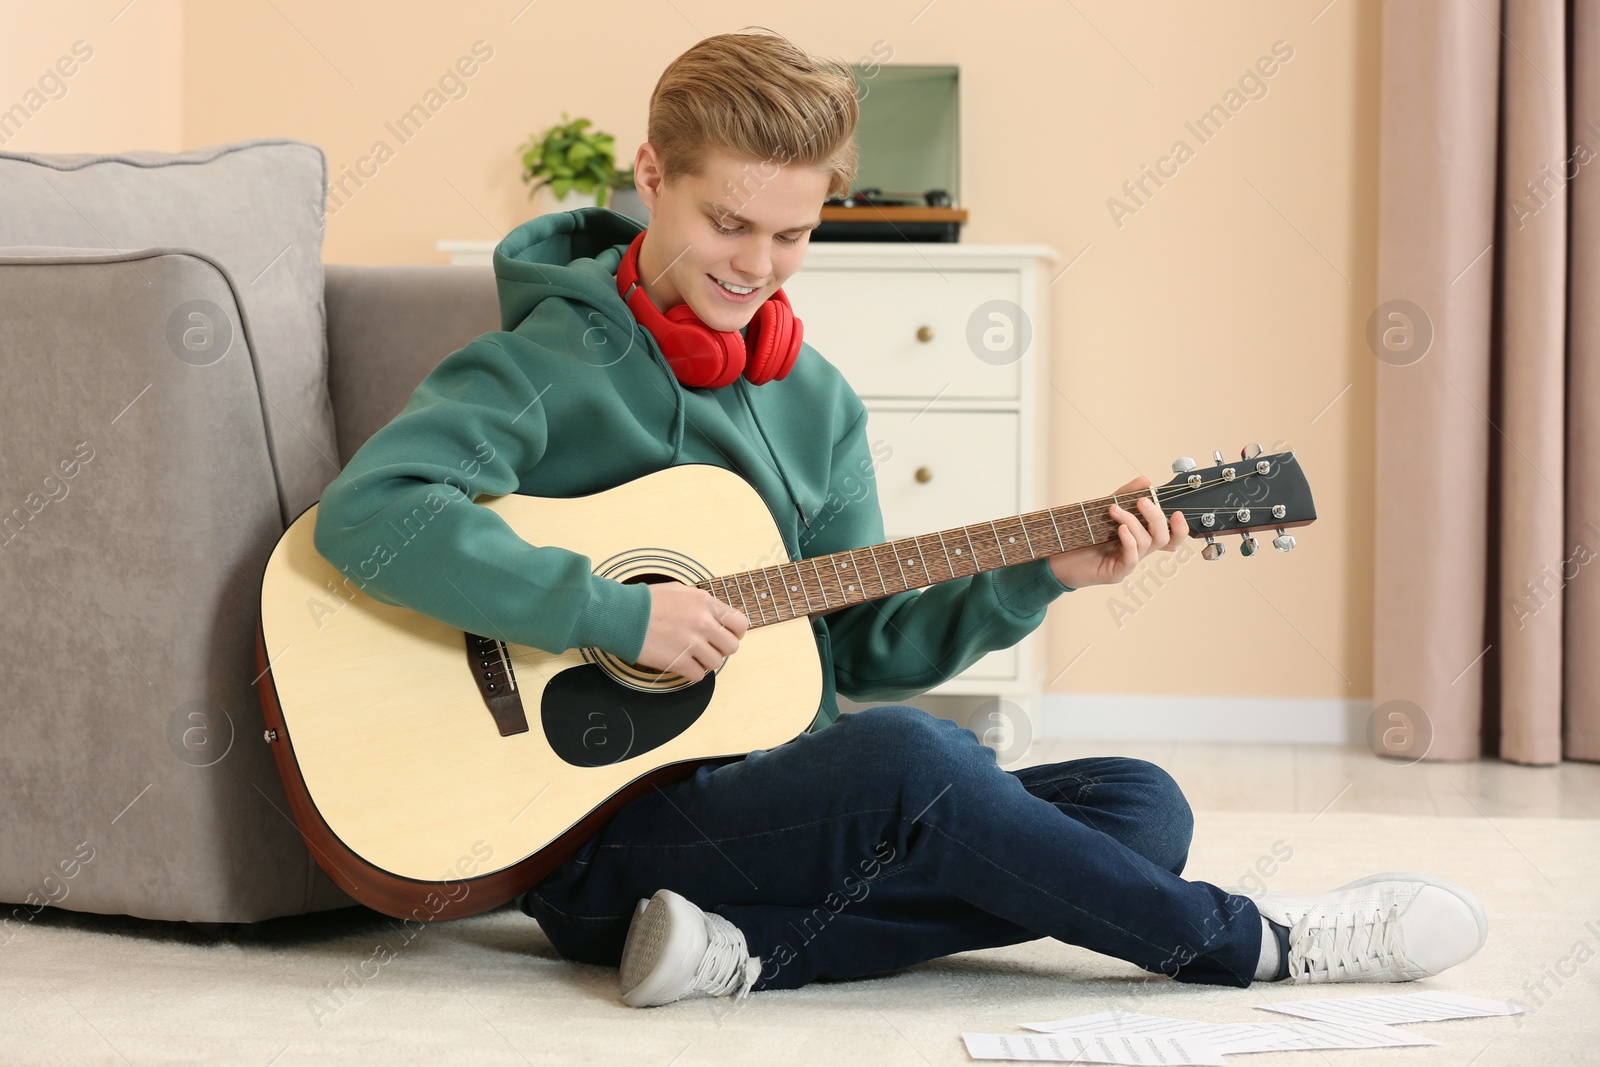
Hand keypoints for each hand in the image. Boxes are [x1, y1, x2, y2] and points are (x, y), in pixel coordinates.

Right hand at [633, 582, 749, 682]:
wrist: (621, 615)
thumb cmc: (645, 602)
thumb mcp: (679, 590)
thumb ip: (701, 603)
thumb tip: (714, 615)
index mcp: (704, 602)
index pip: (739, 623)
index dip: (735, 632)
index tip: (726, 635)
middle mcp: (703, 622)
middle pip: (731, 646)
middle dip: (721, 648)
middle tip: (708, 647)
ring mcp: (692, 643)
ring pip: (716, 663)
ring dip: (705, 661)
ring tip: (691, 655)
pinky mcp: (679, 661)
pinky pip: (699, 675)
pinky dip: (692, 672)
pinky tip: (682, 663)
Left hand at [1047, 475, 1188, 588]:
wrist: (1057, 558)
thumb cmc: (1082, 536)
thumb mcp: (1105, 510)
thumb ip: (1125, 496)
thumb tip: (1146, 481)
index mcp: (1140, 537)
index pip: (1170, 537)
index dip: (1180, 528)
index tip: (1177, 513)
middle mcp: (1138, 551)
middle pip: (1164, 538)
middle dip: (1156, 517)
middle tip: (1142, 501)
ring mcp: (1128, 563)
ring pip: (1146, 544)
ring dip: (1133, 522)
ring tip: (1115, 510)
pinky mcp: (1116, 573)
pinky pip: (1131, 559)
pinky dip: (1129, 541)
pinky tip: (1120, 530)